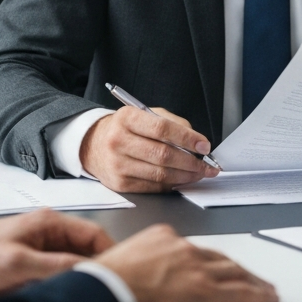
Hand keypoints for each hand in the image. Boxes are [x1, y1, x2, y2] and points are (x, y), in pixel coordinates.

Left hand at [0, 209, 114, 292]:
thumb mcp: (18, 263)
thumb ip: (54, 266)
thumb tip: (86, 270)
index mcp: (50, 222)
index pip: (93, 233)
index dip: (110, 251)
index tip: (120, 270)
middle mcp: (50, 229)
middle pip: (87, 247)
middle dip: (97, 266)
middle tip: (106, 285)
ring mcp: (43, 243)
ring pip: (74, 259)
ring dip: (80, 274)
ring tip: (87, 291)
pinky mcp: (35, 257)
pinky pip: (60, 267)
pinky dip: (66, 279)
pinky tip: (65, 292)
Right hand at [80, 106, 219, 192]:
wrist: (94, 145)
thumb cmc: (126, 128)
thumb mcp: (146, 114)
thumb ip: (172, 123)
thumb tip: (196, 141)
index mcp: (127, 118)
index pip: (162, 129)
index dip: (187, 138)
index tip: (204, 145)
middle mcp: (118, 141)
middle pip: (163, 155)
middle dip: (191, 162)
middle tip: (207, 165)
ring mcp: (117, 164)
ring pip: (160, 174)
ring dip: (185, 176)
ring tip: (199, 173)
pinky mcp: (119, 184)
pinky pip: (153, 187)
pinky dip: (172, 185)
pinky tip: (182, 180)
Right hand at [94, 224, 278, 301]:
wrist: (106, 291)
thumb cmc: (105, 282)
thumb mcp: (124, 259)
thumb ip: (142, 263)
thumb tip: (142, 277)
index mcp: (165, 237)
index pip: (195, 249)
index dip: (210, 261)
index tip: (215, 268)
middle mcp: (184, 248)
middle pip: (220, 259)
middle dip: (237, 269)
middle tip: (250, 277)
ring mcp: (197, 268)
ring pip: (235, 272)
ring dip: (253, 281)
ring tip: (264, 289)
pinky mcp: (205, 291)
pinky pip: (240, 293)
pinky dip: (258, 295)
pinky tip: (266, 298)